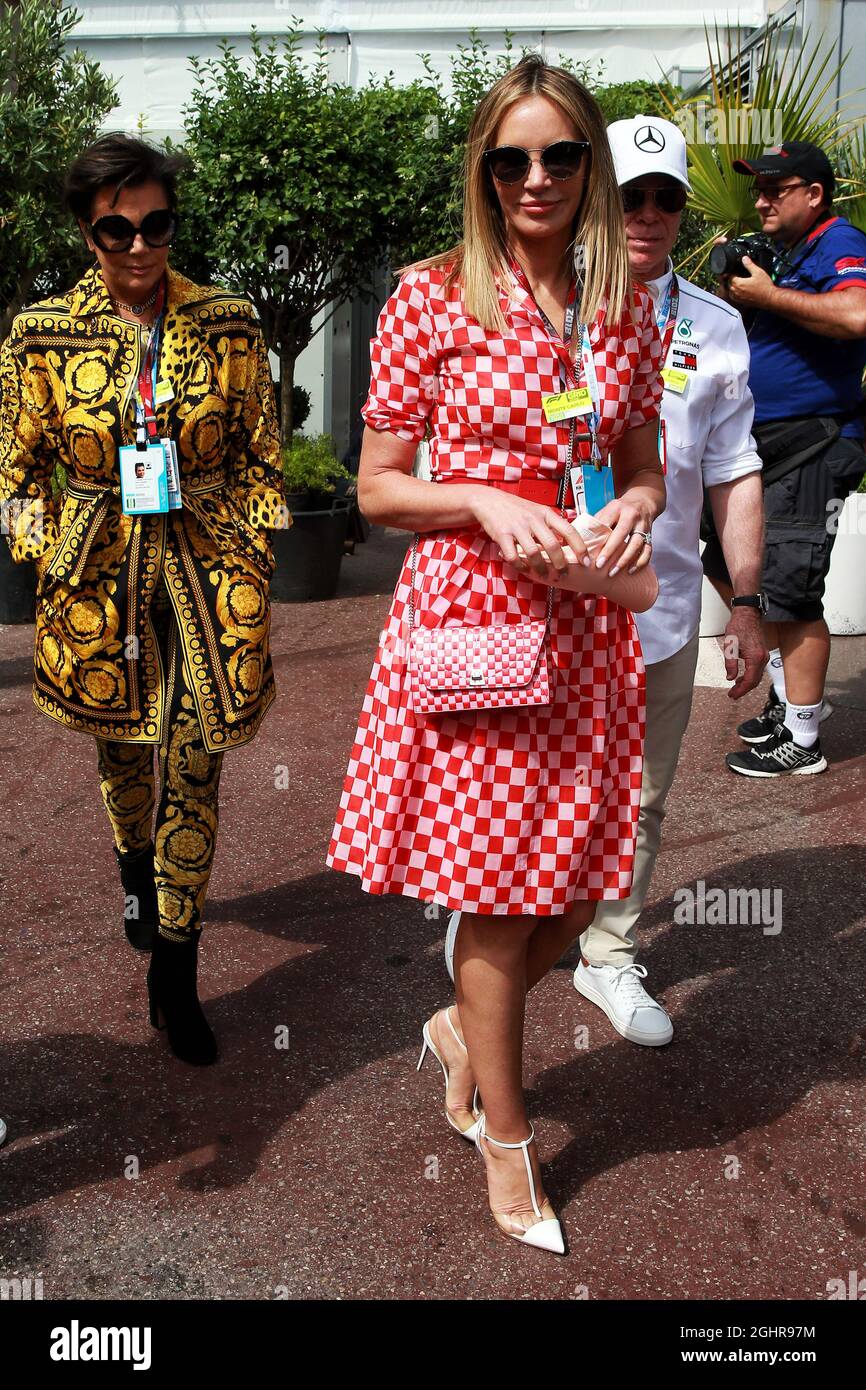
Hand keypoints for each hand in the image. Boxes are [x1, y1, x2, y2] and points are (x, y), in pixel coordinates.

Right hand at [469, 488, 591, 581]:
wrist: (489, 501)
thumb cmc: (516, 509)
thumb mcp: (537, 510)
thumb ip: (551, 524)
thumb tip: (569, 543)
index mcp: (546, 513)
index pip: (569, 531)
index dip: (580, 548)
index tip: (586, 561)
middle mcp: (533, 519)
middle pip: (553, 545)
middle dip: (560, 564)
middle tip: (563, 574)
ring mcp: (517, 527)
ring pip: (534, 553)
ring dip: (541, 568)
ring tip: (545, 575)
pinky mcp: (502, 534)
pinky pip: (513, 556)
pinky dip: (520, 566)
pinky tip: (524, 569)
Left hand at [591, 494, 655, 575]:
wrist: (643, 502)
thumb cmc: (620, 509)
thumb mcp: (607, 510)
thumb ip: (596, 522)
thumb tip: (580, 539)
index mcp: (617, 508)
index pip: (607, 522)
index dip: (598, 538)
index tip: (589, 552)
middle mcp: (631, 516)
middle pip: (622, 533)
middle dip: (610, 550)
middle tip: (599, 565)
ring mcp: (643, 525)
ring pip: (636, 544)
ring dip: (624, 560)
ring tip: (613, 572)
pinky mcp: (650, 535)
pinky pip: (648, 550)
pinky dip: (640, 562)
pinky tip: (630, 570)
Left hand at [722, 606, 767, 698]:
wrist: (747, 615)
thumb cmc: (739, 627)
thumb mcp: (730, 646)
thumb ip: (730, 664)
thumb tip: (730, 678)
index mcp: (755, 658)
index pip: (750, 681)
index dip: (741, 690)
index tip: (733, 695)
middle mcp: (762, 658)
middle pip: (755, 681)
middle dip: (743, 689)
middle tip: (733, 694)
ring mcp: (764, 656)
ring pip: (757, 676)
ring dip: (746, 684)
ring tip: (735, 688)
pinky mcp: (762, 654)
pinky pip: (757, 670)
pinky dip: (750, 676)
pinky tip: (741, 678)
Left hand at [727, 256, 776, 310]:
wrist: (770, 298)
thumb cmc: (765, 287)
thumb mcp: (758, 272)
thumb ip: (749, 264)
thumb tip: (744, 259)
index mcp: (739, 284)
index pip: (729, 276)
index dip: (732, 272)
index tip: (735, 270)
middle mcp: (736, 292)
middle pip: (728, 283)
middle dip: (731, 278)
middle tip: (736, 274)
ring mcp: (738, 298)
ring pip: (730, 291)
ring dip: (732, 285)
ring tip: (737, 281)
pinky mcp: (741, 302)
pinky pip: (733, 297)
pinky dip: (734, 292)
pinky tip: (739, 289)